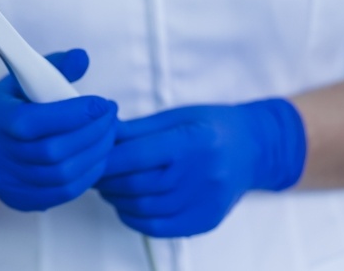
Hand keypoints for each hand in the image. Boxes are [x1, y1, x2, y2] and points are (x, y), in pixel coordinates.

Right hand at [0, 49, 117, 210]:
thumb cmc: (10, 106)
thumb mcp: (22, 79)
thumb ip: (54, 67)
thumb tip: (82, 58)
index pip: (35, 122)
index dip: (74, 114)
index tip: (102, 103)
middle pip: (53, 152)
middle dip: (92, 133)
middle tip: (111, 117)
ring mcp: (8, 181)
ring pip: (62, 176)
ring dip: (95, 154)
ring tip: (110, 134)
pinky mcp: (21, 199)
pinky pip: (63, 193)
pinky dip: (88, 175)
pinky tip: (99, 157)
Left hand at [96, 99, 305, 236]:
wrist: (253, 149)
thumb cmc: (213, 126)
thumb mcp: (177, 116)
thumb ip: (138, 129)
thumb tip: (102, 135)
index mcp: (192, 141)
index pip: (136, 156)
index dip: (106, 159)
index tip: (91, 157)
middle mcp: (200, 174)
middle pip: (136, 185)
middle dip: (106, 180)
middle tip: (95, 173)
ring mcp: (204, 202)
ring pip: (143, 209)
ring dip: (117, 199)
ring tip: (109, 187)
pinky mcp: (204, 221)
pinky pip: (158, 228)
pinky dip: (134, 218)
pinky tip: (128, 205)